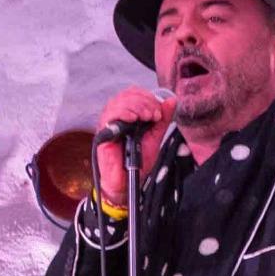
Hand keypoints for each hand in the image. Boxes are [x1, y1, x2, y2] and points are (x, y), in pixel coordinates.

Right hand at [91, 86, 171, 205]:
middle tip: (154, 115)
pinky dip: (123, 113)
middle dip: (145, 101)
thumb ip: (162, 120)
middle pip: (127, 94)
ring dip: (136, 105)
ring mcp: (109, 124)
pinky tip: (133, 118)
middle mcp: (117, 116)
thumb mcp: (155, 138)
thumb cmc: (137, 163)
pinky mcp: (103, 133)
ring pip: (119, 101)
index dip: (148, 97)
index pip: (134, 93)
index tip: (159, 112)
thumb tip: (171, 100)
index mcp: (129, 114)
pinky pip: (109, 115)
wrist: (127, 182)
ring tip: (147, 117)